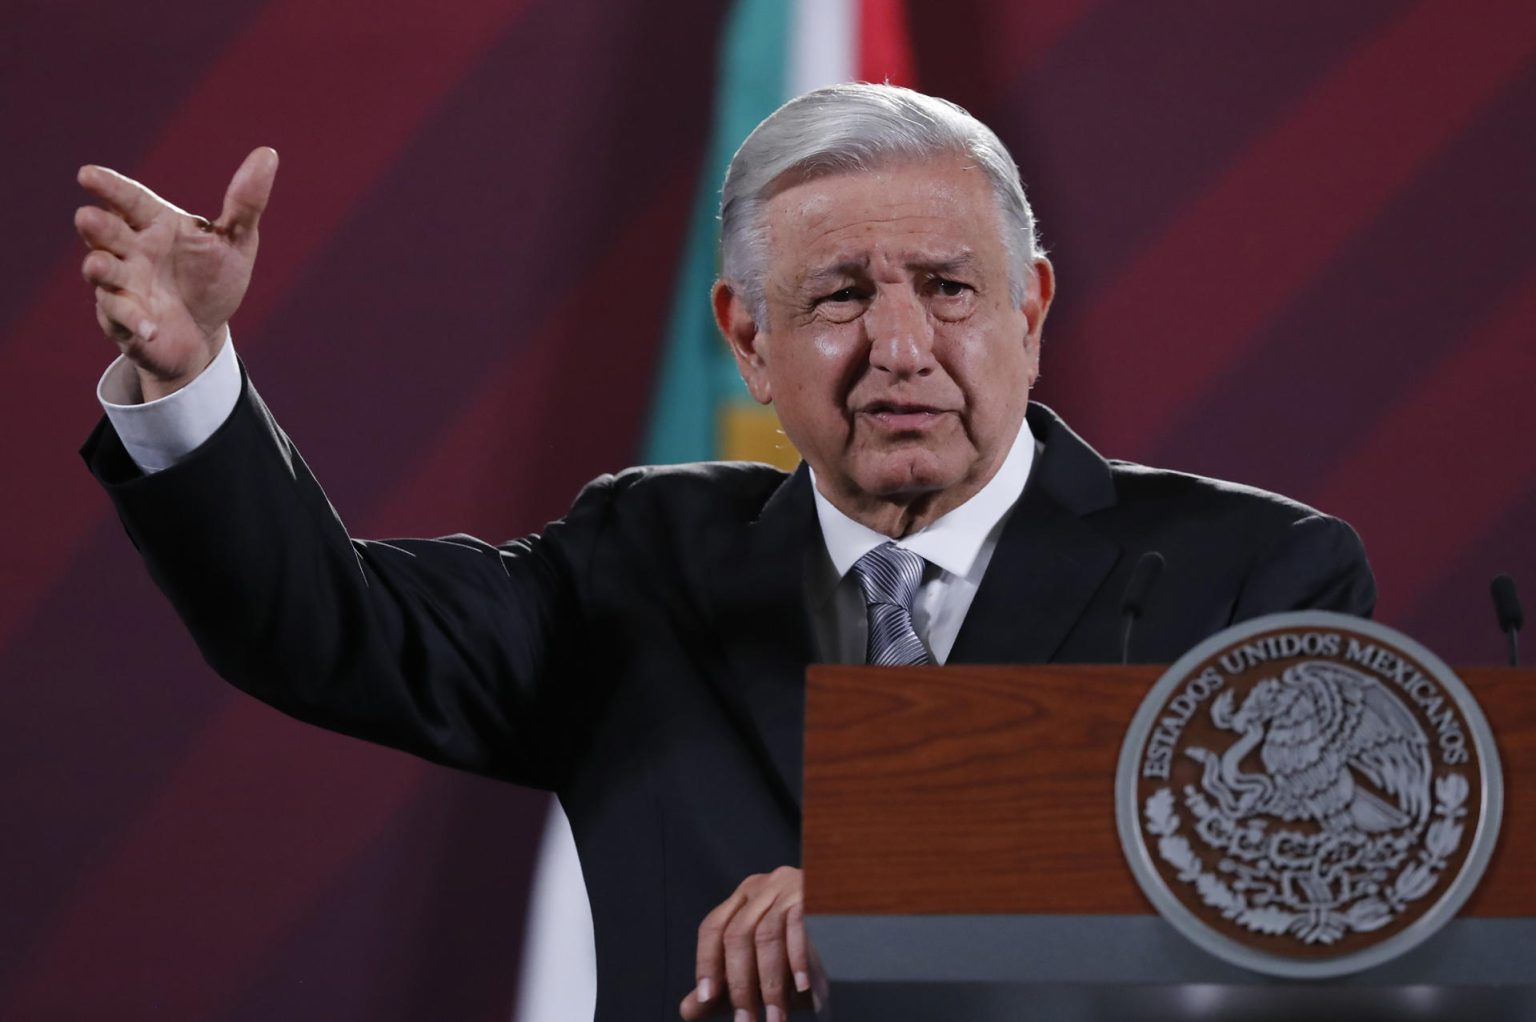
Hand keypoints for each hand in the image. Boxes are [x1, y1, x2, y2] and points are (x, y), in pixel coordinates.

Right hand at [75, 147, 277, 399]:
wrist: (205, 333)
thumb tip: (268, 154)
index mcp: (155, 225)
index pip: (129, 199)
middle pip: (104, 231)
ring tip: (100, 264)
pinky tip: (151, 328)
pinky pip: (121, 317)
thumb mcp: (235, 242)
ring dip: (100, 267)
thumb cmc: (214, 279)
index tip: (88, 174)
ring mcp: (122, 285)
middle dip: (97, 226)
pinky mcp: (122, 320)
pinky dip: (134, 321)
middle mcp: (131, 251)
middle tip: (89, 218)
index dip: (109, 186)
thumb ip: (245, 202)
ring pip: (100, 270)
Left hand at [679, 866, 816, 1020]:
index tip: (706, 999)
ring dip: (771, 984)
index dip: (706, 963)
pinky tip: (802, 990)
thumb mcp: (761, 970)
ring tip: (776, 1018)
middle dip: (741, 985)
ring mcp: (790, 887)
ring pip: (767, 936)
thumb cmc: (803, 951)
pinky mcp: (816, 894)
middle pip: (738, 935)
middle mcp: (763, 886)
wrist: (856, 925)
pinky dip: (799, 962)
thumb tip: (687, 1011)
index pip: (713, 927)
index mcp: (744, 898)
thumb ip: (725, 988)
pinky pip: (800, 929)